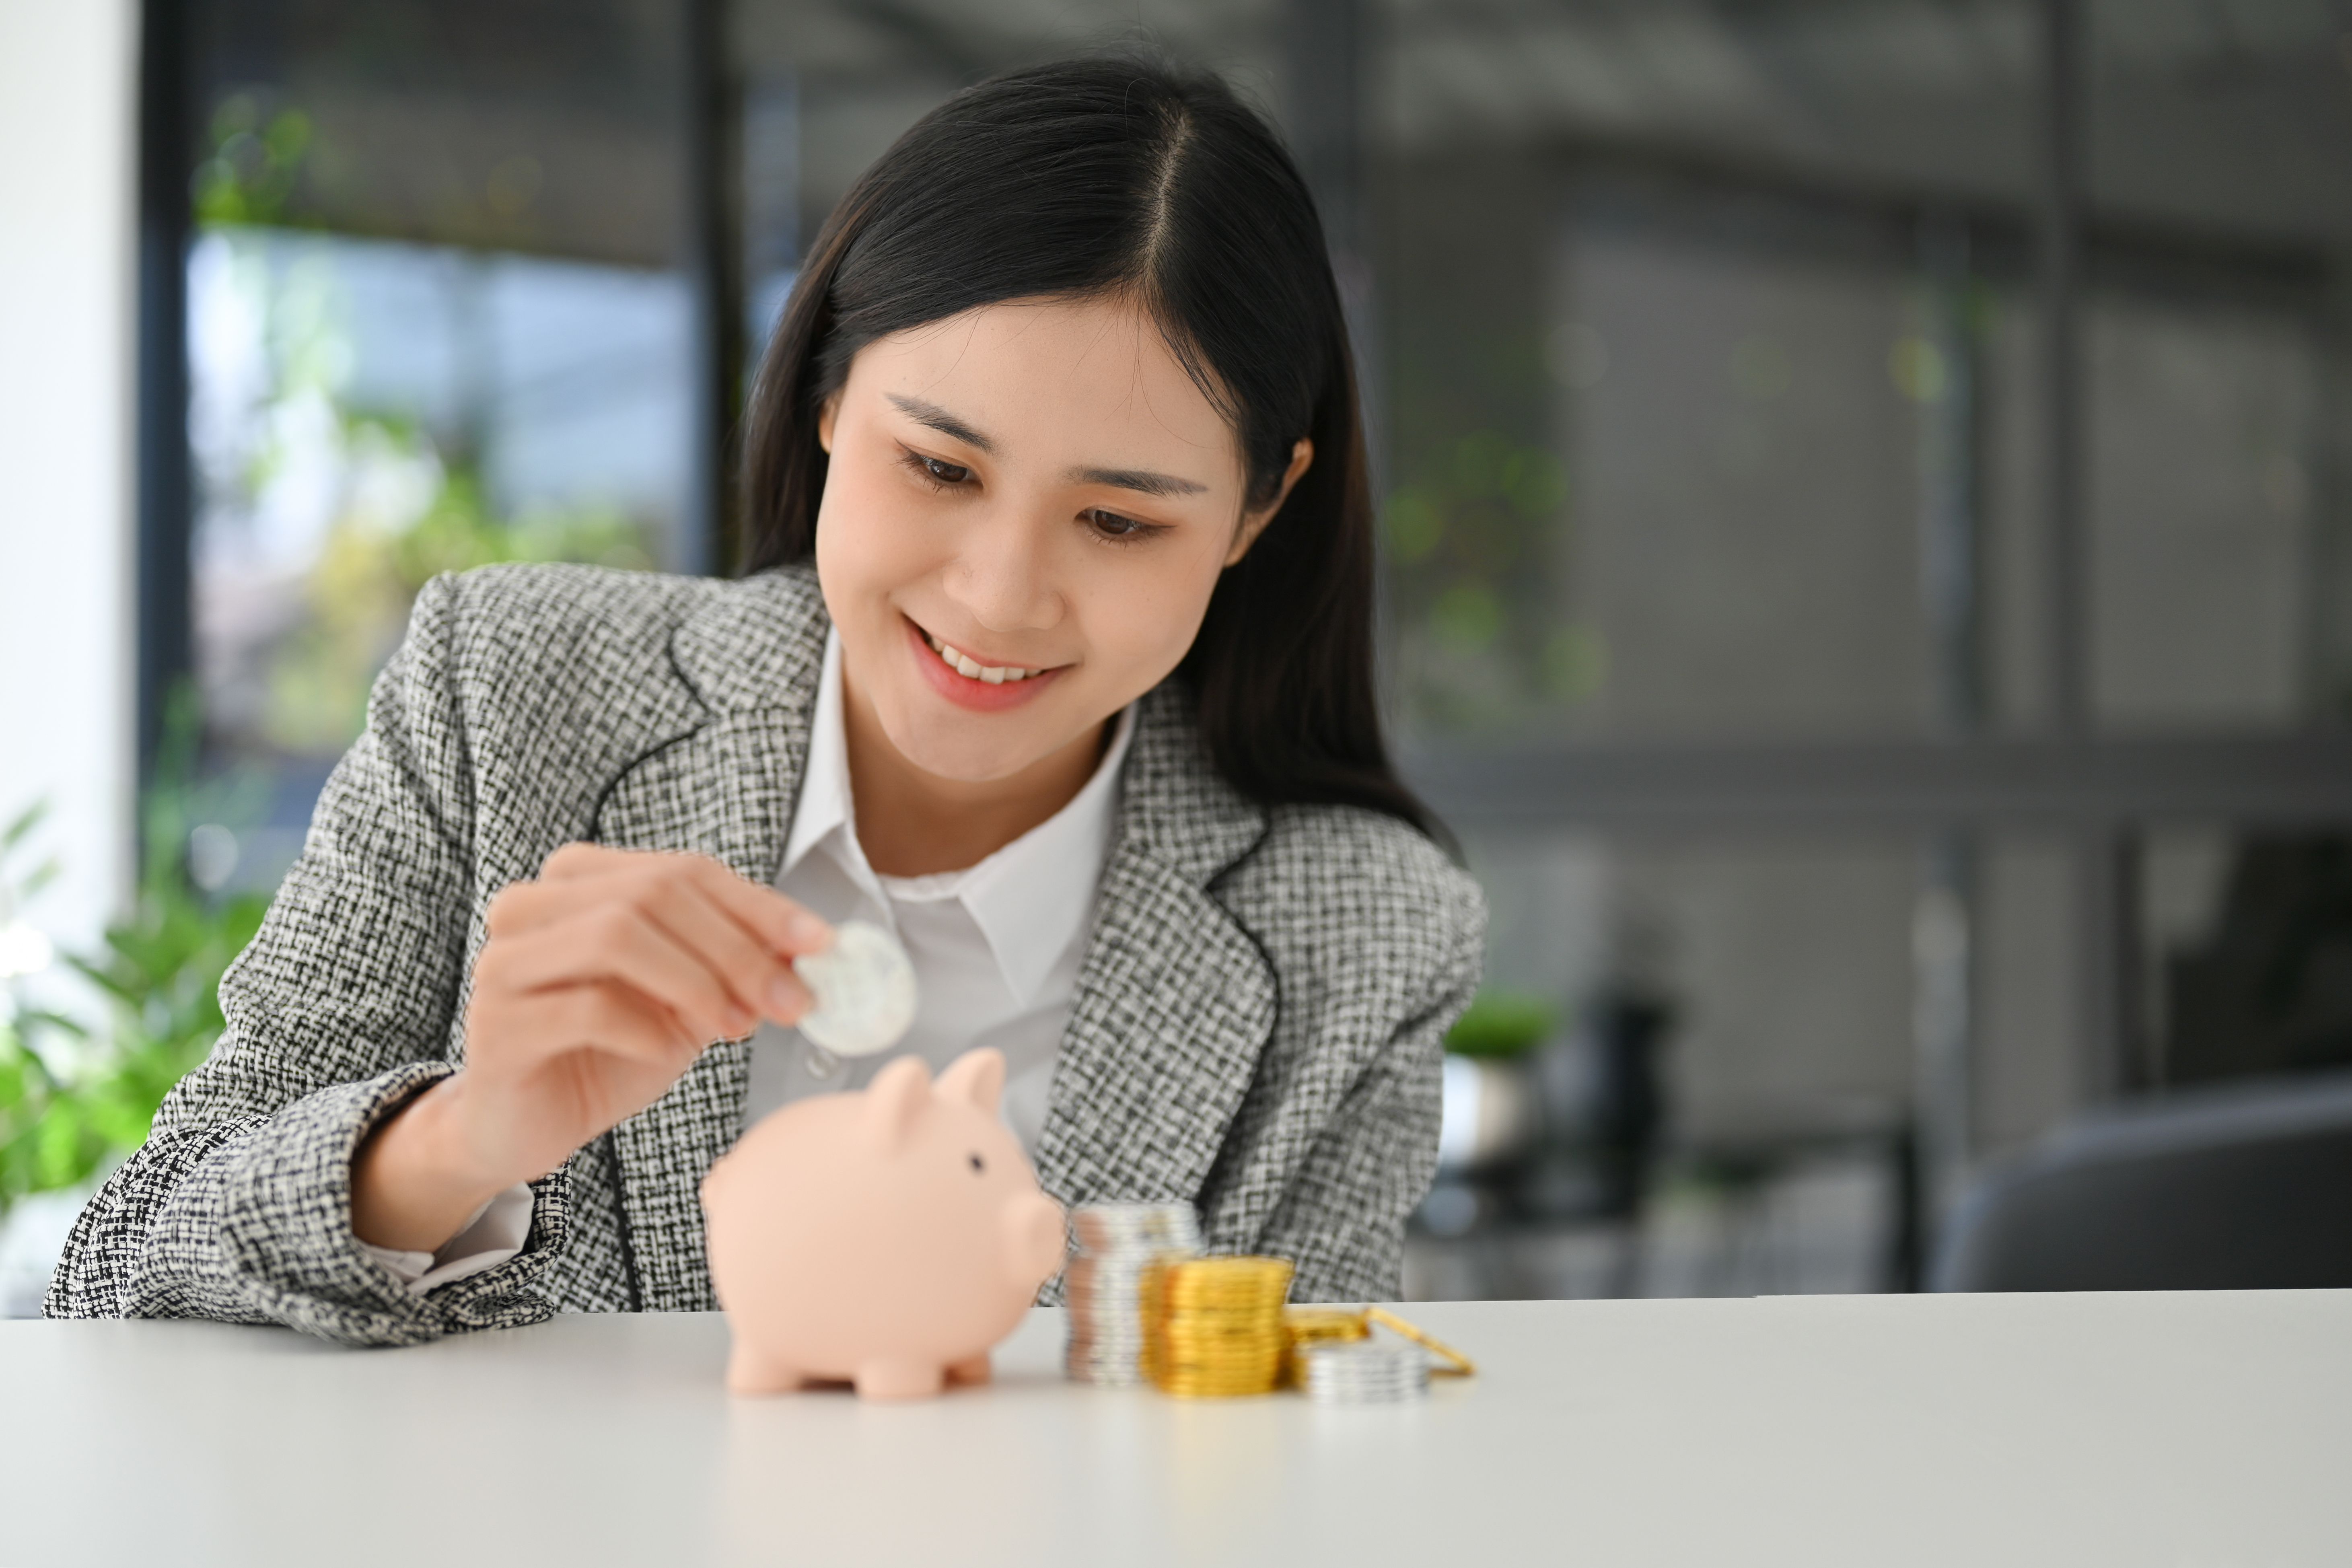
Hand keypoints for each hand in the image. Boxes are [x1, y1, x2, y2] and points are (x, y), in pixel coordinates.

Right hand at [352, 844, 830, 1253]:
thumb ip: (736, 967)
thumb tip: (812, 947)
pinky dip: (642, 1028)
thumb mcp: (687, 1003)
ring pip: (617, 935)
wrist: (525, 1124)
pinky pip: (585, 1006)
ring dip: (695, 981)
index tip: (821, 944)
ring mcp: (506, 959)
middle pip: (654, 894)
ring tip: (735, 1026)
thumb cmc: (608, 1052)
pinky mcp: (498, 1021)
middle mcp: (534, 905)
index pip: (684, 869)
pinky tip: (663, 1052)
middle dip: (737, 947)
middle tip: (789, 1000)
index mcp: (581, 880)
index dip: (759, 905)